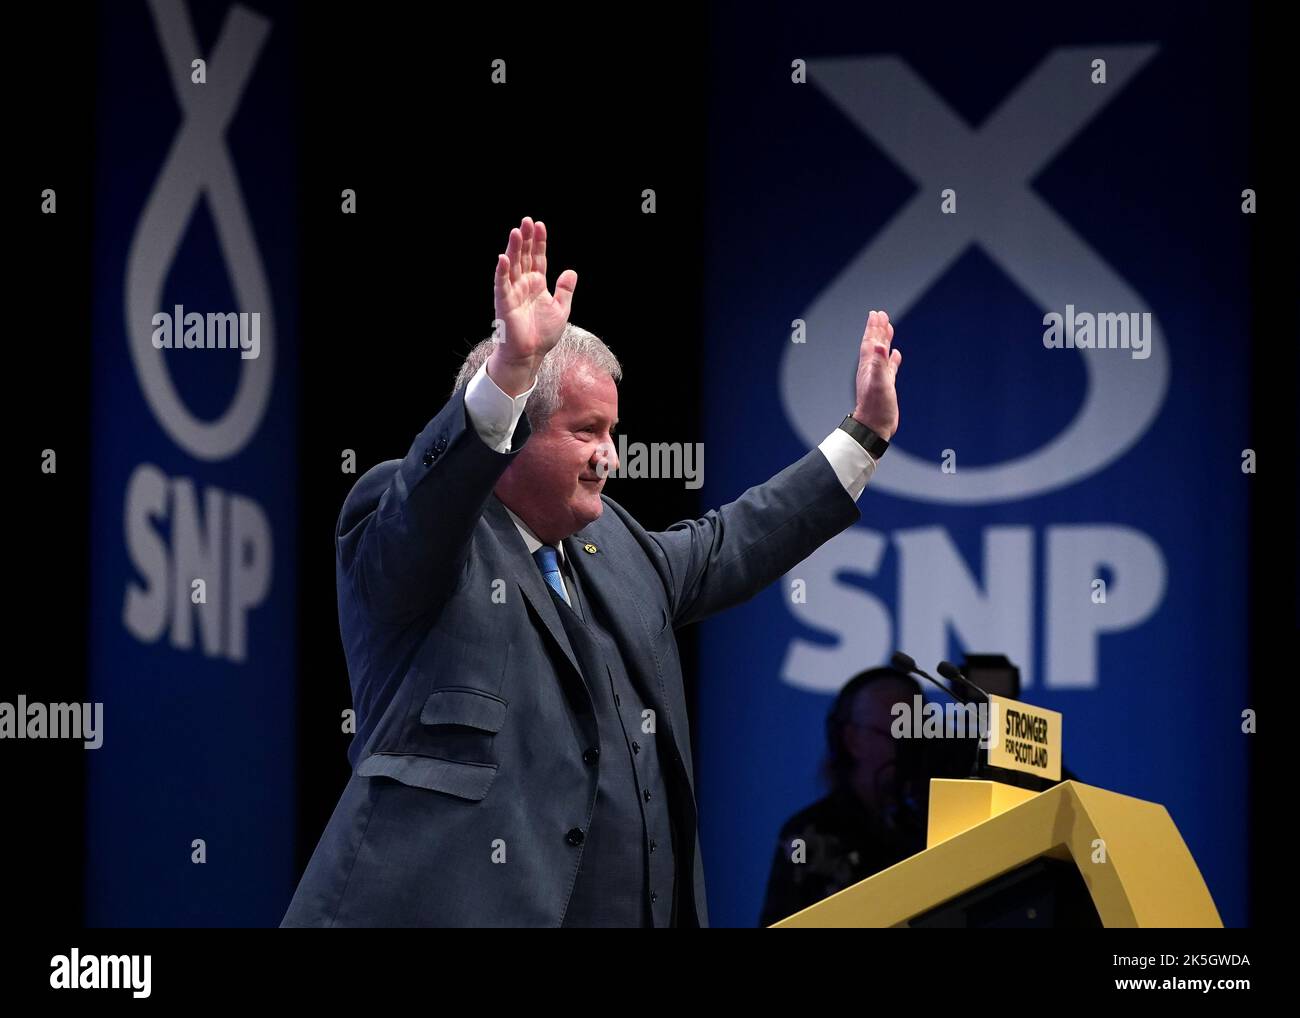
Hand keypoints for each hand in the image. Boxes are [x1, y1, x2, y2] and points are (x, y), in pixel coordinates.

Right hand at [490, 217, 577, 395]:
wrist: (530, 354)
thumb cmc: (542, 334)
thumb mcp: (560, 309)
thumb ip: (565, 290)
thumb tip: (571, 271)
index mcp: (537, 284)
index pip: (538, 258)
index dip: (539, 242)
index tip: (540, 225)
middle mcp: (524, 284)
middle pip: (524, 256)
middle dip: (526, 239)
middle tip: (526, 221)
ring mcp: (513, 292)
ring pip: (513, 266)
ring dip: (514, 249)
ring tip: (516, 232)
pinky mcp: (504, 302)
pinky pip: (502, 284)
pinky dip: (502, 271)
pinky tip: (503, 257)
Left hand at [852, 310, 901, 438]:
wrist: (875, 427)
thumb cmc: (876, 407)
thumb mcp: (879, 384)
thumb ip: (878, 364)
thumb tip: (878, 345)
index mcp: (869, 367)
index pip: (871, 342)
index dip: (873, 328)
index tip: (877, 314)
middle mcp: (872, 370)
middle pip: (875, 344)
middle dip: (878, 329)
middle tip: (881, 314)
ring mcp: (879, 377)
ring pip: (882, 354)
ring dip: (885, 340)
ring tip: (888, 328)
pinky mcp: (886, 386)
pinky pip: (890, 368)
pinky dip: (893, 359)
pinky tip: (896, 354)